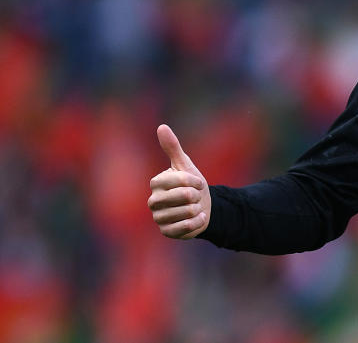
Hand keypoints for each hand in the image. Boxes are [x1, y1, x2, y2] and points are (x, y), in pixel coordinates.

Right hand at [147, 124, 210, 238]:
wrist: (202, 207)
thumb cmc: (192, 184)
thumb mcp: (185, 165)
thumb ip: (172, 147)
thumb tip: (161, 126)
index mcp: (156, 183)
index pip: (178, 180)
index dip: (193, 181)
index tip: (199, 182)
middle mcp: (153, 201)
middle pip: (183, 196)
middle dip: (197, 195)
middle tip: (196, 196)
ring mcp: (158, 217)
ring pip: (186, 212)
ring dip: (198, 208)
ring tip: (195, 207)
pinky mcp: (166, 232)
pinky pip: (185, 227)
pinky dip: (198, 222)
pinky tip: (199, 217)